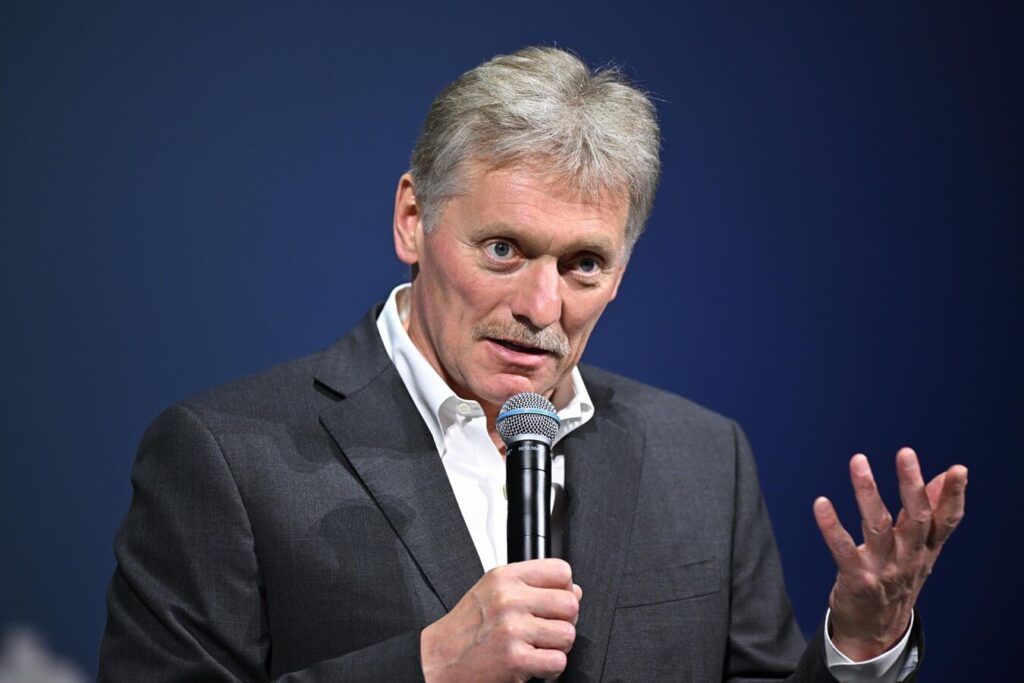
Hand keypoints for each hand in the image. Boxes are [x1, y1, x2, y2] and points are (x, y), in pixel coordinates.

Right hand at [420, 558, 582, 682]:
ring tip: (538, 648)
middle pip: (570, 604)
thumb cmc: (465, 628)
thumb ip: (530, 585)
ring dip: (558, 647)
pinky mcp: (515, 658)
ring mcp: (513, 629)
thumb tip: (574, 590)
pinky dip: (551, 668)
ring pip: (568, 634)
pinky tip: (534, 664)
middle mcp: (509, 599)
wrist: (438, 659)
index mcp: (505, 577)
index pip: (561, 571)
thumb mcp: (491, 590)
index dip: (565, 589)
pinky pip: (558, 662)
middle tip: (547, 630)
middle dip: (565, 621)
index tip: (554, 603)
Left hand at [813, 447, 966, 660]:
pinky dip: (831, 526)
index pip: (946, 521)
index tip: (958, 470)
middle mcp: (909, 558)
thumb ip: (928, 513)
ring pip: (877, 526)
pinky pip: (843, 550)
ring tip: (858, 462)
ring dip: (867, 492)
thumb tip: (944, 477)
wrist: (875, 631)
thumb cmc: (896, 579)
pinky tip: (821, 503)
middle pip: (915, 518)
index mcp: (926, 549)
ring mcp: (883, 570)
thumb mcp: (918, 549)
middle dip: (911, 484)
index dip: (954, 496)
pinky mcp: (856, 579)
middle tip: (906, 453)